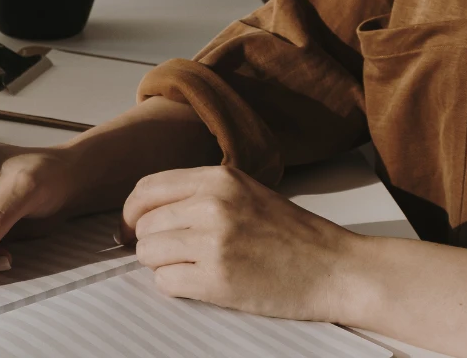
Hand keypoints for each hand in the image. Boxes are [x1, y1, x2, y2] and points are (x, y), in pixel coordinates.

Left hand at [119, 166, 363, 322]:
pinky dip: (176, 287)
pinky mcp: (216, 280)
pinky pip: (164, 283)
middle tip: (173, 254)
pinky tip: (201, 283)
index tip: (131, 227)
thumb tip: (144, 212)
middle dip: (150, 243)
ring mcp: (213, 243)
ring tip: (192, 267)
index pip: (146, 189)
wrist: (336, 269)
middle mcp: (211, 206)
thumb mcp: (246, 192)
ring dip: (162, 265)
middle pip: (143, 225)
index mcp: (217, 179)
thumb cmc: (292, 235)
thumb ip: (199, 194)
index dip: (131, 212)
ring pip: (148, 254)